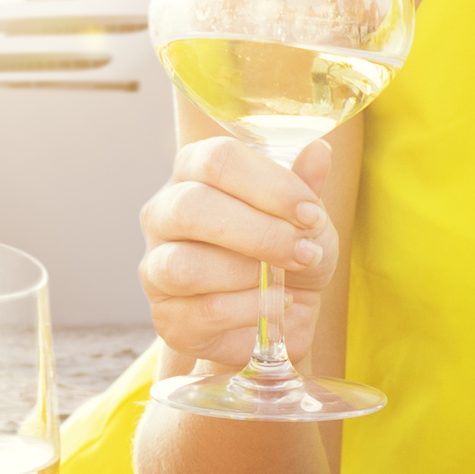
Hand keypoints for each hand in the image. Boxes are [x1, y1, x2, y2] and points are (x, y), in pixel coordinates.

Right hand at [137, 137, 327, 387]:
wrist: (269, 321)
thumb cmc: (281, 256)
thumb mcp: (302, 219)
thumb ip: (305, 187)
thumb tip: (319, 152)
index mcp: (194, 173)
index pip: (217, 159)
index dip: (269, 185)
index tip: (310, 213)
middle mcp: (163, 214)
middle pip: (191, 207)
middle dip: (259, 232)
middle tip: (305, 252)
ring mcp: (156, 268)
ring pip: (185, 265)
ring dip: (248, 273)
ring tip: (285, 281)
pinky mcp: (167, 317)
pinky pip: (203, 310)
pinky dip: (250, 308)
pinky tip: (276, 304)